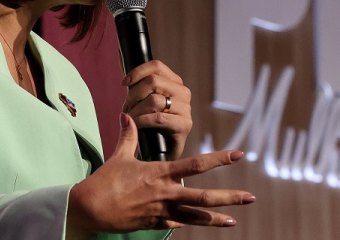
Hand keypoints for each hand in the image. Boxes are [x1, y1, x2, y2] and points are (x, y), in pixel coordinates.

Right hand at [66, 113, 254, 238]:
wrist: (90, 208)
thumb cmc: (105, 181)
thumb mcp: (119, 156)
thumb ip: (128, 136)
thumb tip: (126, 116)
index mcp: (160, 173)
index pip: (196, 165)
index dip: (219, 159)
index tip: (238, 155)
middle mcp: (166, 193)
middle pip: (204, 196)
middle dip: (229, 197)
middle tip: (249, 197)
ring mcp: (162, 211)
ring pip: (195, 216)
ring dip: (216, 218)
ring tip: (234, 220)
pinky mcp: (154, 224)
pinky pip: (177, 223)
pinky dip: (189, 221)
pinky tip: (200, 222)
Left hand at [121, 59, 192, 159]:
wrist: (162, 151)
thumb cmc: (151, 124)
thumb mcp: (144, 99)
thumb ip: (137, 82)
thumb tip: (119, 54)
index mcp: (175, 82)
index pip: (157, 66)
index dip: (137, 72)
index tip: (124, 83)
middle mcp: (183, 93)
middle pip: (153, 81)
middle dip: (134, 94)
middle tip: (127, 107)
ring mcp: (186, 109)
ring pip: (154, 100)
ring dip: (136, 110)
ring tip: (130, 118)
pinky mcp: (184, 125)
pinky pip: (158, 118)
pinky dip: (142, 121)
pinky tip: (136, 125)